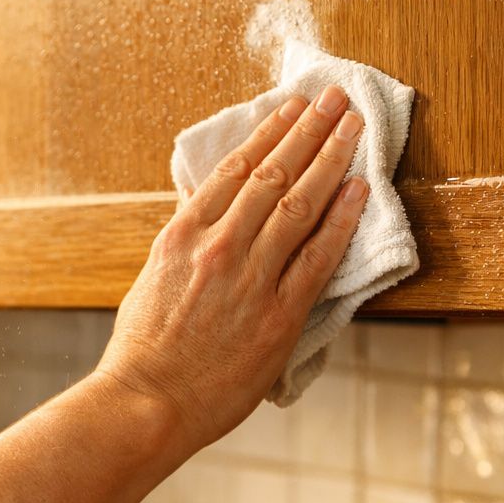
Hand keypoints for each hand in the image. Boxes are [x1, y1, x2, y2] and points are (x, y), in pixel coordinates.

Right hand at [96, 84, 368, 449]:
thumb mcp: (153, 280)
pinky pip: (319, 255)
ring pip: (300, 202)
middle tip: (334, 99)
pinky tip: (360, 190)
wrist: (147, 403)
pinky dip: (342, 218)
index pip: (235, 168)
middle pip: (274, 173)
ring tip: (352, 126)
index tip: (292, 108)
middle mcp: (219, 245)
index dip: (269, 132)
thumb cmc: (143, 353)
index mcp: (183, 234)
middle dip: (308, 130)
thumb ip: (184, 245)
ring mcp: (251, 277)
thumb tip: (205, 215)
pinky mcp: (279, 314)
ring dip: (331, 157)